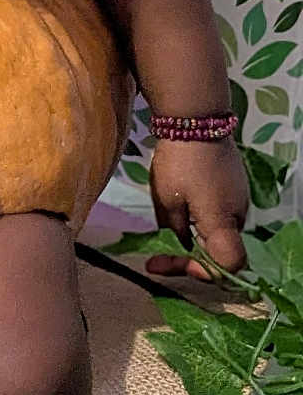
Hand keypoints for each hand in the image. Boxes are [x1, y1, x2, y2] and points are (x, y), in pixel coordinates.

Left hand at [144, 136, 248, 280]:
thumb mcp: (166, 200)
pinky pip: (220, 215)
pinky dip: (200, 221)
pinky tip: (179, 210)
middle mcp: (238, 216)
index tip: (167, 262)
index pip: (227, 267)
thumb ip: (174, 230)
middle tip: (156, 258)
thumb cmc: (179, 161)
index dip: (199, 272)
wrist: (196, 121)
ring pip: (219, 233)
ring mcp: (239, 200)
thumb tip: (182, 245)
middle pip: (221, 253)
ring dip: (194, 239)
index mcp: (223, 223)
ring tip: (164, 234)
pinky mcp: (234, 187)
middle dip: (189, 258)